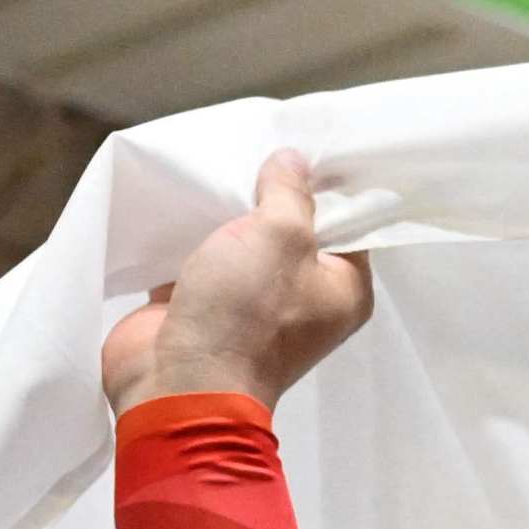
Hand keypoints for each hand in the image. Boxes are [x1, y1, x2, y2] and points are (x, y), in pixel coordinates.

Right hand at [100, 149, 374, 413]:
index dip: (328, 184)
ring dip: (227, 213)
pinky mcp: (206, 308)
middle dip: (270, 193)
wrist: (178, 385)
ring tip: (215, 164)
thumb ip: (289, 192)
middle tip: (253, 147)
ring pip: (245, 244)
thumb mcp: (281, 235)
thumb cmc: (247, 311)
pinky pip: (204, 260)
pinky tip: (181, 197)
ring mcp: (253, 307)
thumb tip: (295, 160)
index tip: (303, 144)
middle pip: (294, 230)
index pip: (350, 223)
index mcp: (344, 289)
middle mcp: (306, 300)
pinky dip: (192, 236)